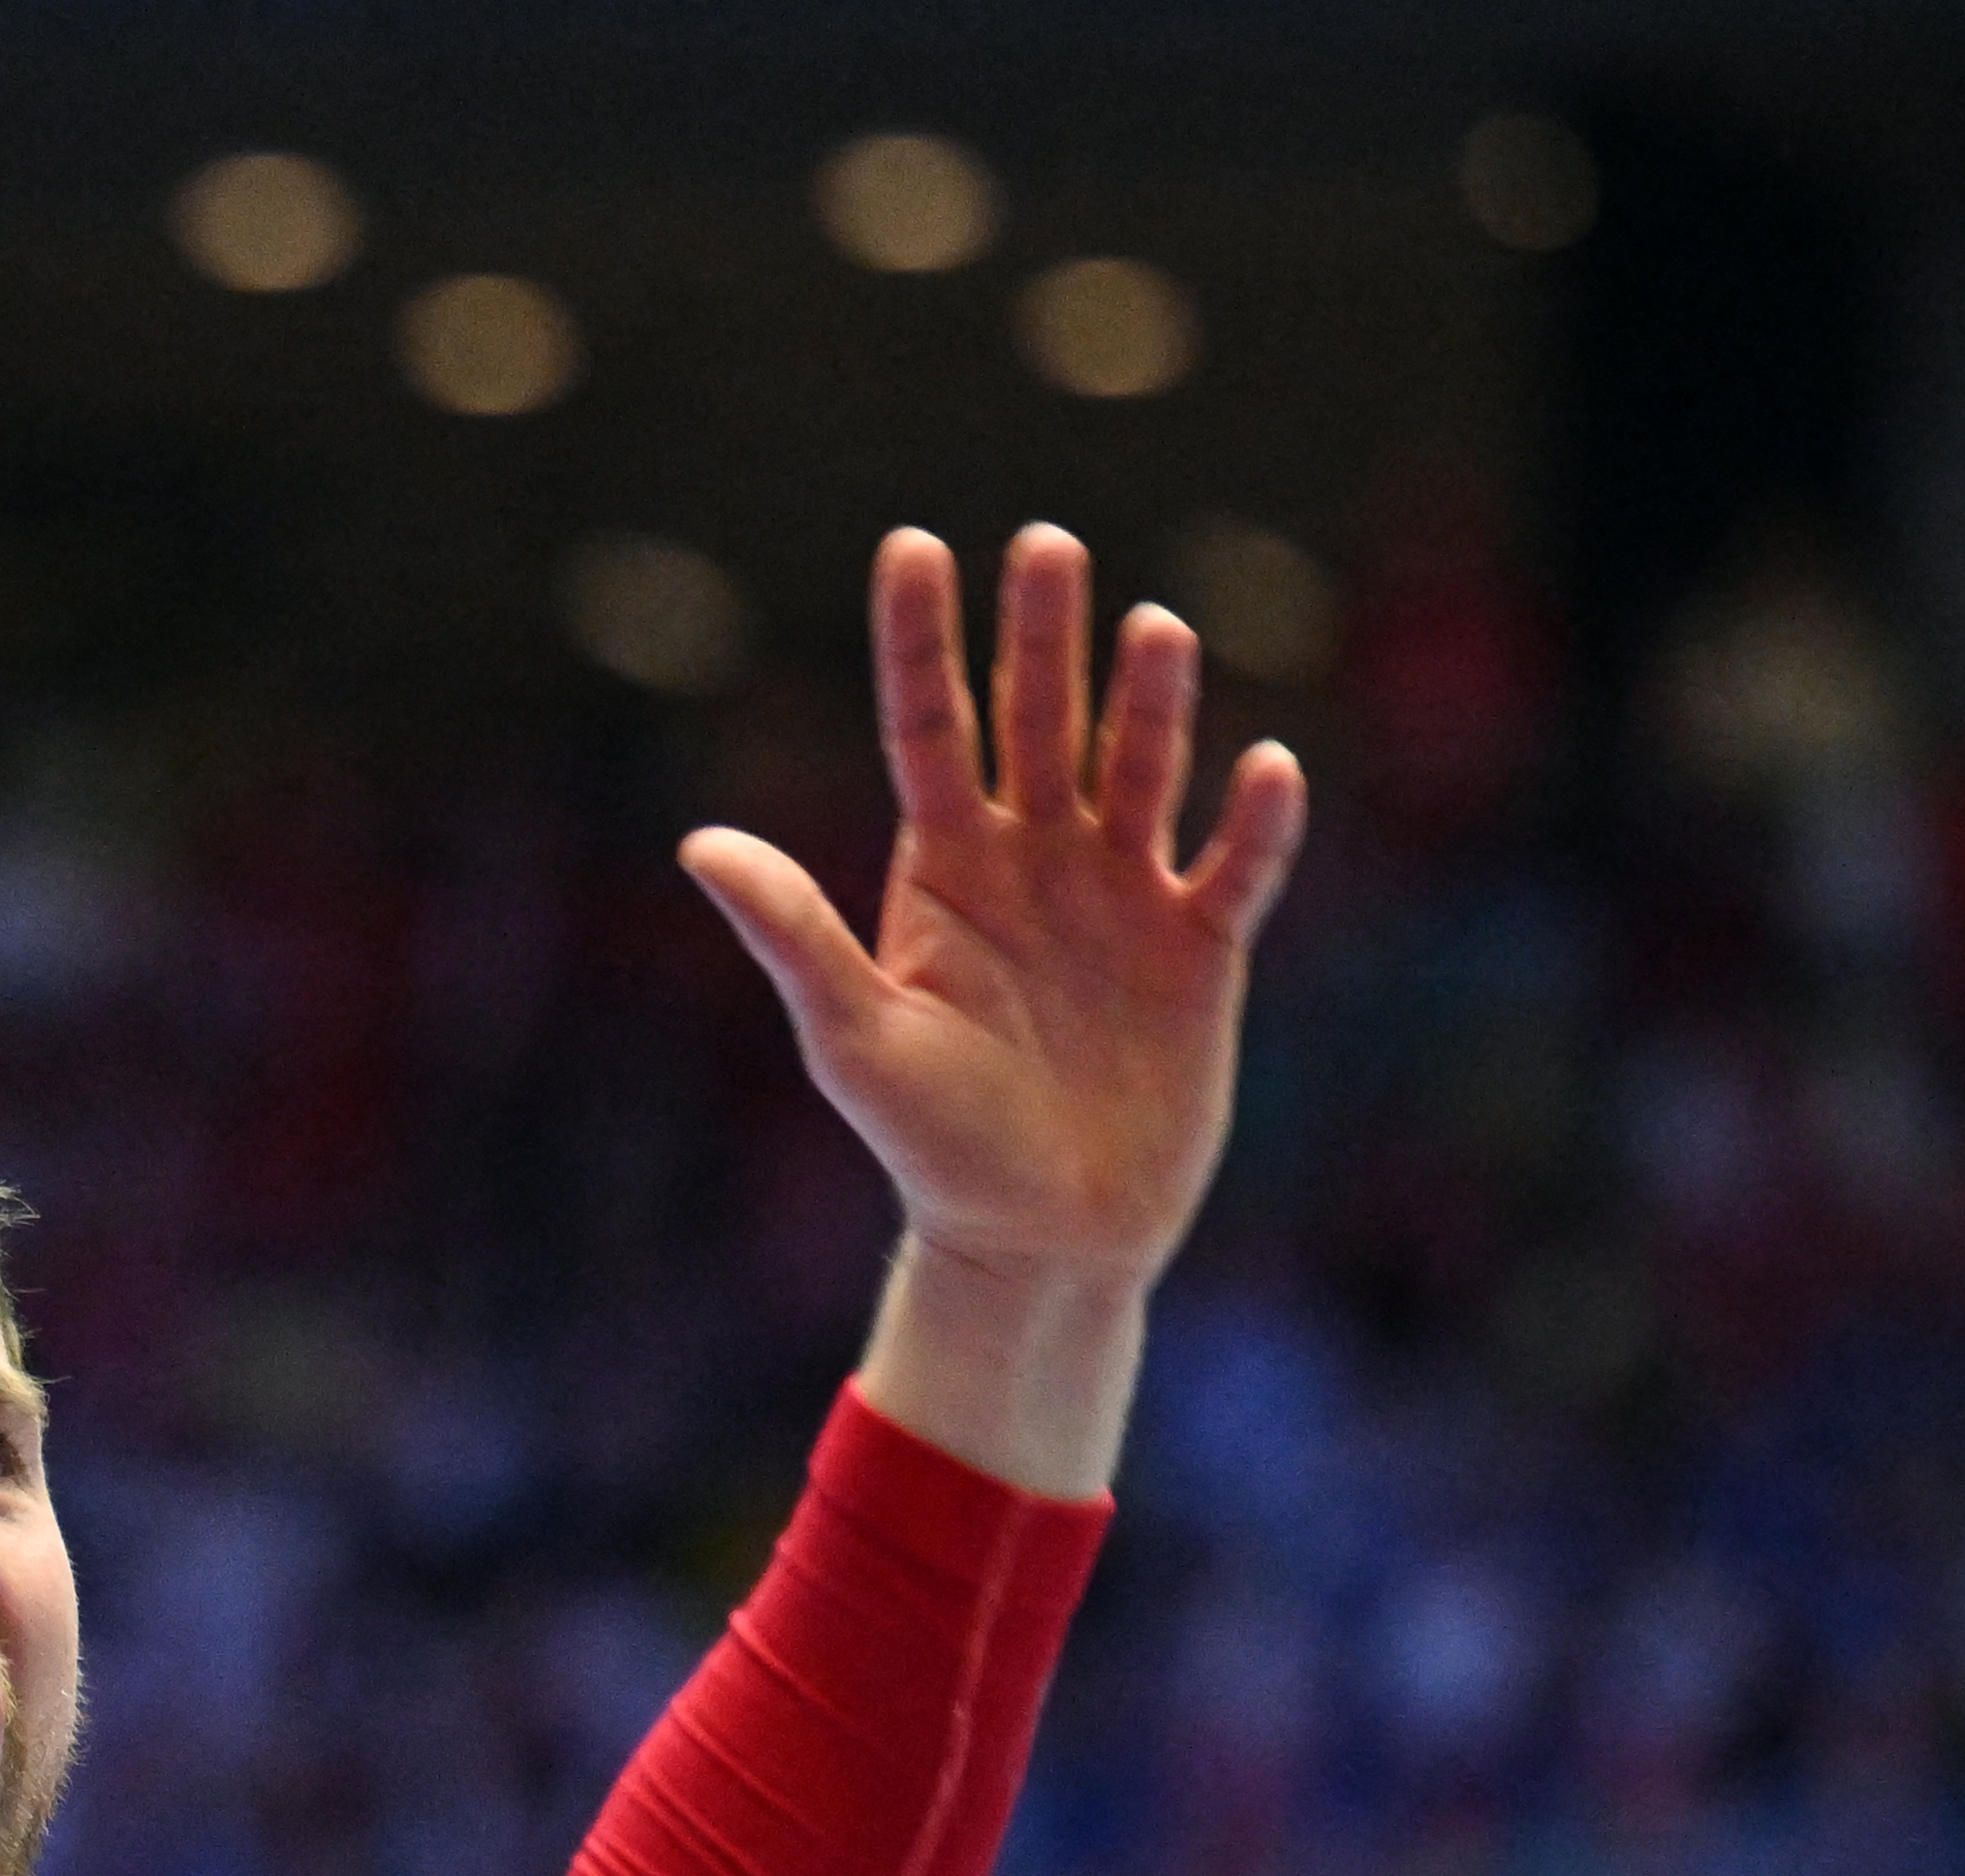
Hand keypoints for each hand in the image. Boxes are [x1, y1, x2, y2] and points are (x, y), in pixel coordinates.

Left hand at [686, 525, 1306, 1303]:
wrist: (1040, 1243)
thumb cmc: (932, 1148)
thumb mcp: (853, 1041)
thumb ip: (793, 935)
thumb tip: (700, 845)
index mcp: (944, 869)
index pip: (928, 727)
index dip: (920, 640)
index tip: (912, 545)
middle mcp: (1036, 862)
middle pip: (1040, 721)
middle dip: (1044, 635)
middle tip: (1047, 544)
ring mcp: (1123, 897)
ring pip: (1142, 771)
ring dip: (1152, 703)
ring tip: (1154, 629)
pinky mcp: (1202, 950)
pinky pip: (1234, 867)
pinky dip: (1254, 822)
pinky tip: (1264, 768)